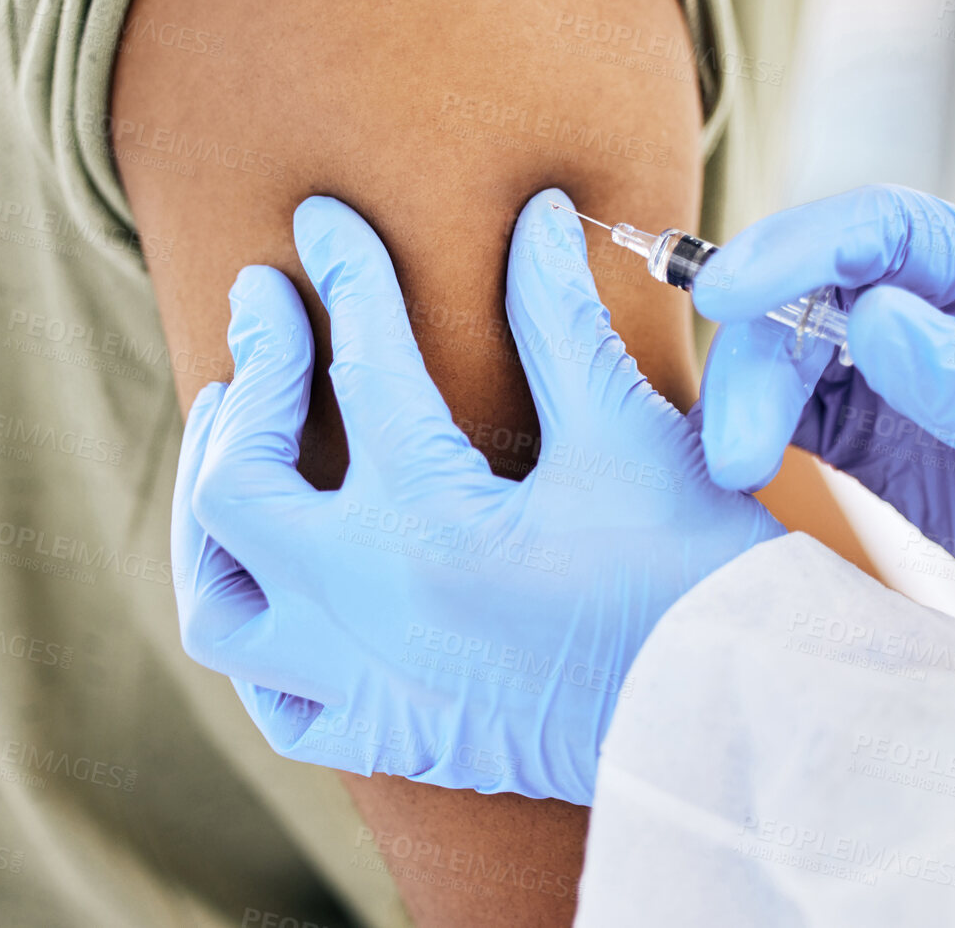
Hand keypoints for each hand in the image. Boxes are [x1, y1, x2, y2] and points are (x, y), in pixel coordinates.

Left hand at [172, 189, 782, 803]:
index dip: (344, 276)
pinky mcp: (390, 738)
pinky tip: (272, 566)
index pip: (360, 372)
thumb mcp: (635, 439)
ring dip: (208, 506)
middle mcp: (372, 618)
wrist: (746, 724)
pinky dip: (253, 624)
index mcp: (436, 531)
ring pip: (216, 606)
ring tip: (231, 426)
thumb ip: (562, 323)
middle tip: (265, 305)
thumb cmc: (700, 579)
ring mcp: (369, 691)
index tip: (326, 219)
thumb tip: (534, 217)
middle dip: (249, 376)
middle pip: (234, 488)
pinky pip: (272, 697)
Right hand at [692, 185, 954, 701]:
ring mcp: (913, 378)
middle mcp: (949, 313)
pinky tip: (742, 466)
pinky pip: (804, 415)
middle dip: (761, 353)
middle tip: (738, 443)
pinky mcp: (889, 443)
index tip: (724, 293)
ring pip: (796, 354)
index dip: (794, 248)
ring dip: (754, 397)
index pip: (880, 231)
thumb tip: (869, 316)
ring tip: (739, 470)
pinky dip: (763, 429)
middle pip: (817, 294)